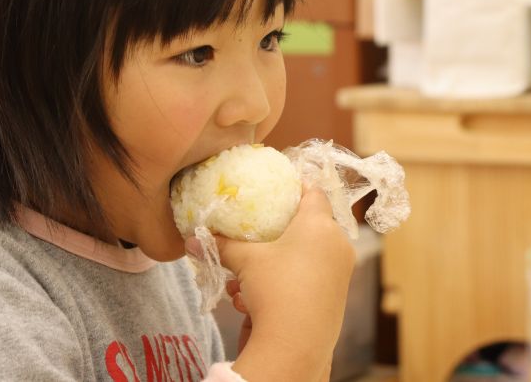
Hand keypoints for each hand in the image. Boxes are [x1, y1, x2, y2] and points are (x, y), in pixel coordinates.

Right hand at [216, 188, 354, 381]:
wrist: (295, 346)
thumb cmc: (275, 290)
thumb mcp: (245, 261)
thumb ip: (221, 245)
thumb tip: (190, 240)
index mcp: (320, 224)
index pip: (314, 190)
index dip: (297, 184)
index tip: (280, 185)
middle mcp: (337, 243)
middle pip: (310, 224)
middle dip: (280, 230)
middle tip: (257, 234)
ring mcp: (341, 271)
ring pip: (306, 254)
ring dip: (275, 262)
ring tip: (243, 281)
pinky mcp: (337, 295)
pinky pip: (310, 276)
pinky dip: (285, 281)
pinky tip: (254, 301)